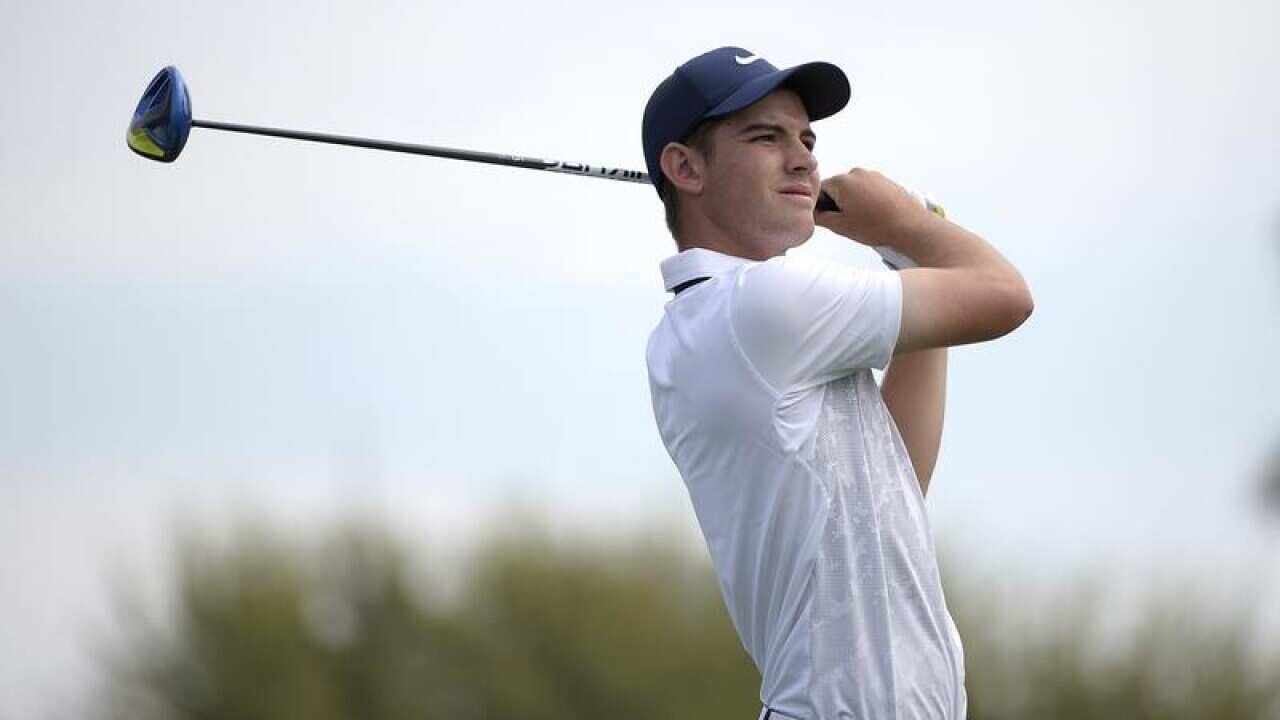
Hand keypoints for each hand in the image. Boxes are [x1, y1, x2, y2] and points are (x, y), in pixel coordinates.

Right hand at [814, 168, 931, 246]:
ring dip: (853, 202)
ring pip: (853, 188)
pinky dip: (867, 200)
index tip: (827, 217)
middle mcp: (857, 173)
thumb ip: (820, 218)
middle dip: (838, 203)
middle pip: (837, 187)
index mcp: (843, 181)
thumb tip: (814, 214)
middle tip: (846, 222)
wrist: (909, 226)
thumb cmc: (879, 226)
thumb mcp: (841, 226)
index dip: (821, 205)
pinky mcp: (885, 181)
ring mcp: (873, 176)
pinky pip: (868, 189)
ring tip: (863, 220)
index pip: (820, 189)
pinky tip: (873, 215)